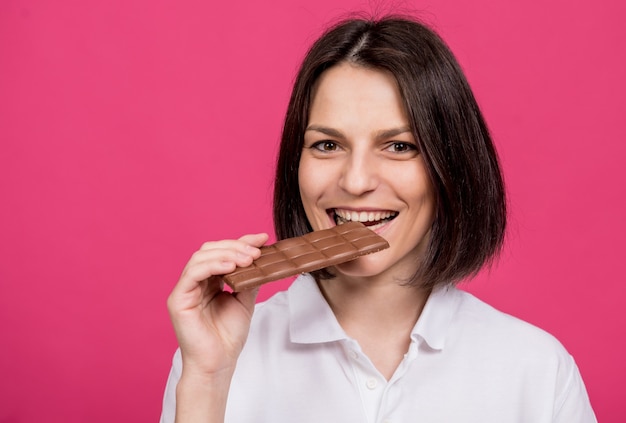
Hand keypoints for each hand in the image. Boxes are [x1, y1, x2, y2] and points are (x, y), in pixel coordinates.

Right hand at [167, 233, 268, 377]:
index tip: (262, 239)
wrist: (218, 364)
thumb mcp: (244, 300)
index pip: (222, 253)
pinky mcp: (178, 299)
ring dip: (227, 254)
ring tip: (247, 259)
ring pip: (200, 257)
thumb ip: (248, 279)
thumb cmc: (227, 337)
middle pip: (210, 250)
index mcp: (208, 281)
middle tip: (256, 252)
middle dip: (235, 247)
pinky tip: (230, 267)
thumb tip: (260, 258)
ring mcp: (184, 290)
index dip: (241, 242)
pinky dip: (212, 265)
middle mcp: (194, 282)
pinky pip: (192, 273)